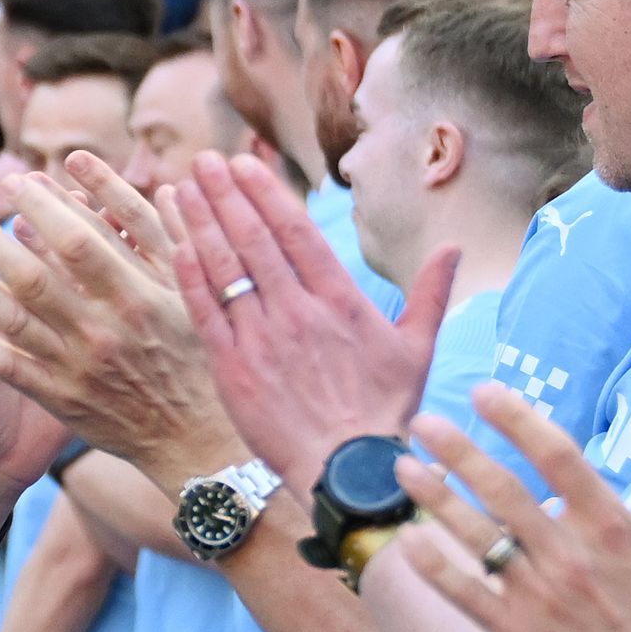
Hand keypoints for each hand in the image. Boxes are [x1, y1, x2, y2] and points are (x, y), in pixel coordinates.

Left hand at [0, 156, 235, 475]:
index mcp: (137, 298)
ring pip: (11, 316)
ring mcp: (77, 367)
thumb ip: (173, 242)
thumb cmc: (199, 353)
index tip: (16, 182)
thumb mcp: (194, 294)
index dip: (42, 207)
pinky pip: (8, 365)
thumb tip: (163, 186)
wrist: (194, 436)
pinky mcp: (61, 399)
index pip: (77, 241)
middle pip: (31, 275)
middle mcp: (102, 331)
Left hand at [164, 153, 454, 486]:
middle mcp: (298, 311)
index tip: (244, 164)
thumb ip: (430, 293)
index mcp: (341, 301)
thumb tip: (454, 248)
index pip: (297, 232)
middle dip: (227, 194)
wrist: (347, 471)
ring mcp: (263, 338)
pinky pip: (206, 312)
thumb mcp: (417, 349)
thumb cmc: (385, 413)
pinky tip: (176, 244)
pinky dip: (190, 276)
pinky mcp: (234, 368)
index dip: (267, 193)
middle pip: (255, 240)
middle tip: (205, 160)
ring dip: (202, 223)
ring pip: (226, 268)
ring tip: (184, 188)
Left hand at [391, 389, 630, 631]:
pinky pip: (467, 595)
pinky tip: (407, 541)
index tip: (485, 391)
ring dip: (436, 499)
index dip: (517, 418)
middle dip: (458, 451)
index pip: (556, 454)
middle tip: (423, 422)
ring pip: (478, 537)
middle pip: (503, 490)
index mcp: (610, 523)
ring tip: (403, 467)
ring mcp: (541, 595)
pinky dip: (435, 568)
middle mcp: (570, 554)